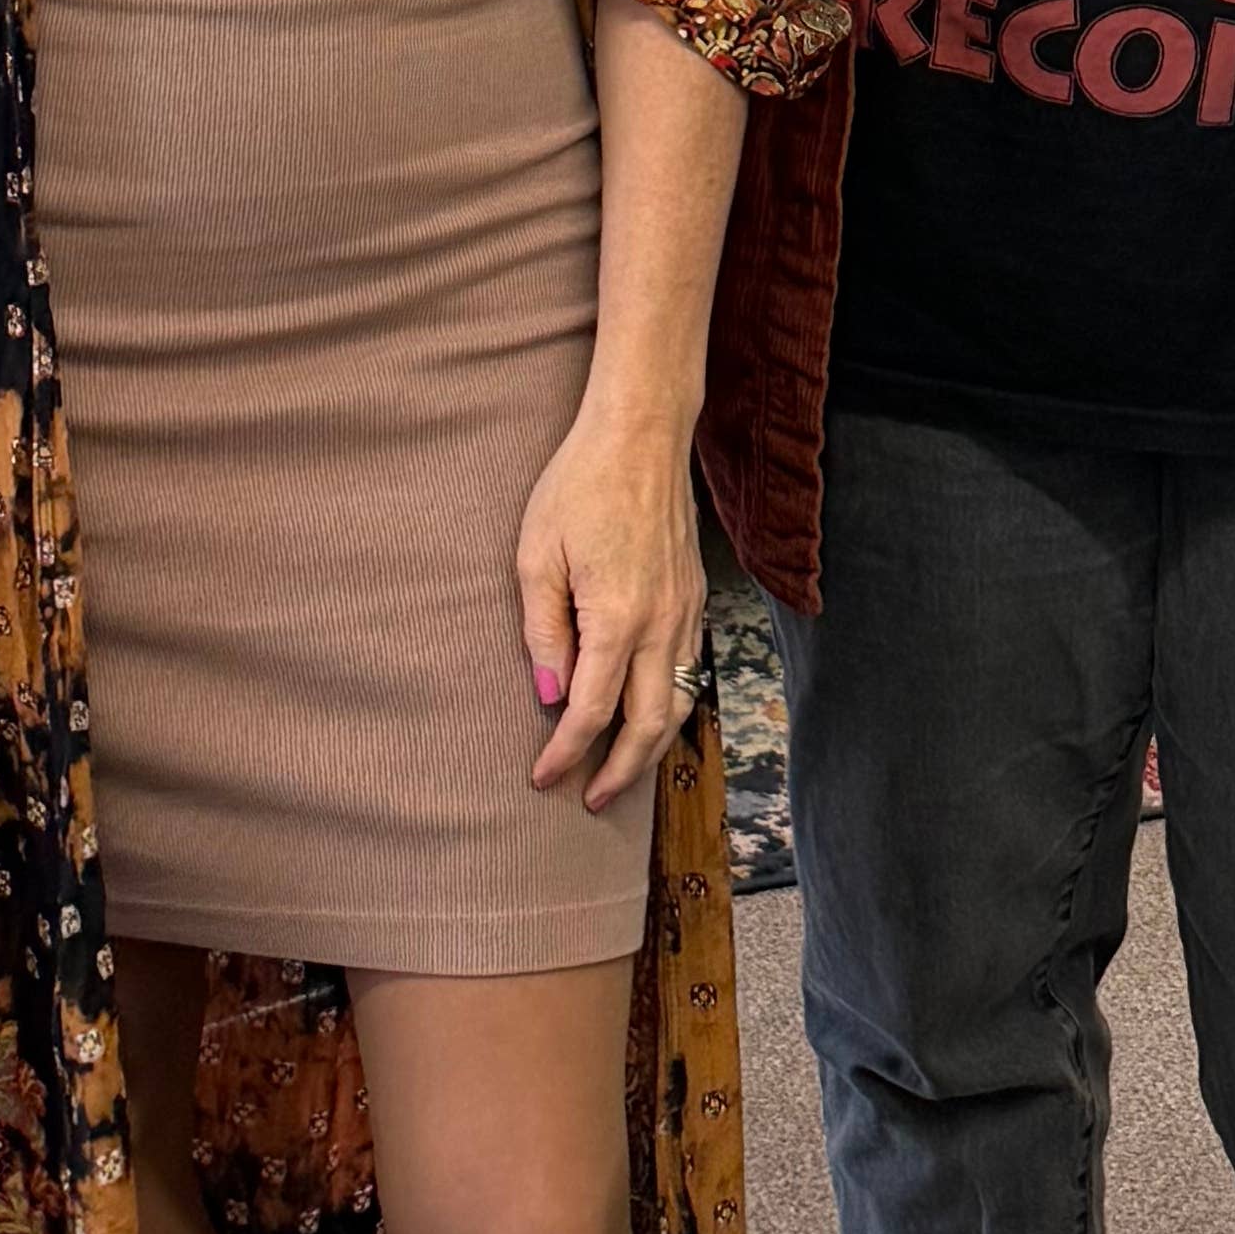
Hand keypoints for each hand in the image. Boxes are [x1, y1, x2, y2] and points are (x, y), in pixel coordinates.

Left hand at [516, 392, 705, 814]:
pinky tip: (650, 711)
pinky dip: (672, 703)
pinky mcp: (698, 595)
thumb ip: (543, 630)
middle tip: (592, 800)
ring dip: (653, 745)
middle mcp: (663, 622)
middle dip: (621, 771)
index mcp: (619, 617)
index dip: (565, 753)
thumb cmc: (579, 485)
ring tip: (623, 771)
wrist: (642, 433)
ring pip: (680, 700)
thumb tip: (550, 692)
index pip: (593, 710)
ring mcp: (688, 609)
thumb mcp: (537, 555)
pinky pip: (690, 666)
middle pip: (650, 724)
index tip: (542, 778)